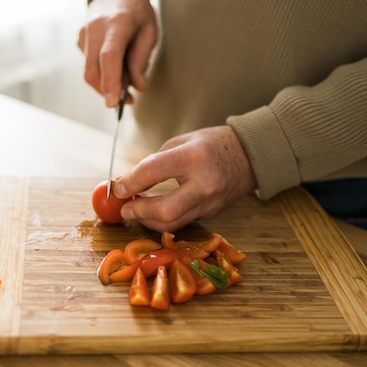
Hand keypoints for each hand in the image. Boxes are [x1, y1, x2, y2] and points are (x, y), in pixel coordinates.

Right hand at [77, 0, 156, 106]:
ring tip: (124, 85)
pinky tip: (114, 66)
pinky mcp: (80, 40)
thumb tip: (137, 86)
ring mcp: (84, 34)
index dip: (110, 82)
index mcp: (117, 24)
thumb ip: (142, 59)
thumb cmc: (136, 11)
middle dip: (107, 91)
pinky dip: (102, 73)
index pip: (109, 57)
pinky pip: (89, 64)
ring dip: (105, 85)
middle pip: (93, 71)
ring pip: (89, 71)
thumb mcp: (149, 31)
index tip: (112, 103)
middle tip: (127, 100)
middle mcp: (95, 29)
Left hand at [113, 126, 257, 231]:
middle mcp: (204, 184)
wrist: (249, 156)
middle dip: (139, 212)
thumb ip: (154, 162)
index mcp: (194, 157)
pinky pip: (182, 221)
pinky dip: (163, 219)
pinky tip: (152, 211)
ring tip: (135, 209)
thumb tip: (127, 182)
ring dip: (147, 220)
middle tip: (124, 208)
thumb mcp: (181, 142)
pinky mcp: (210, 214)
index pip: (154, 171)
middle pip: (165, 211)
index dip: (130, 181)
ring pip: (172, 224)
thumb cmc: (211, 144)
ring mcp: (210, 203)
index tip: (117, 188)